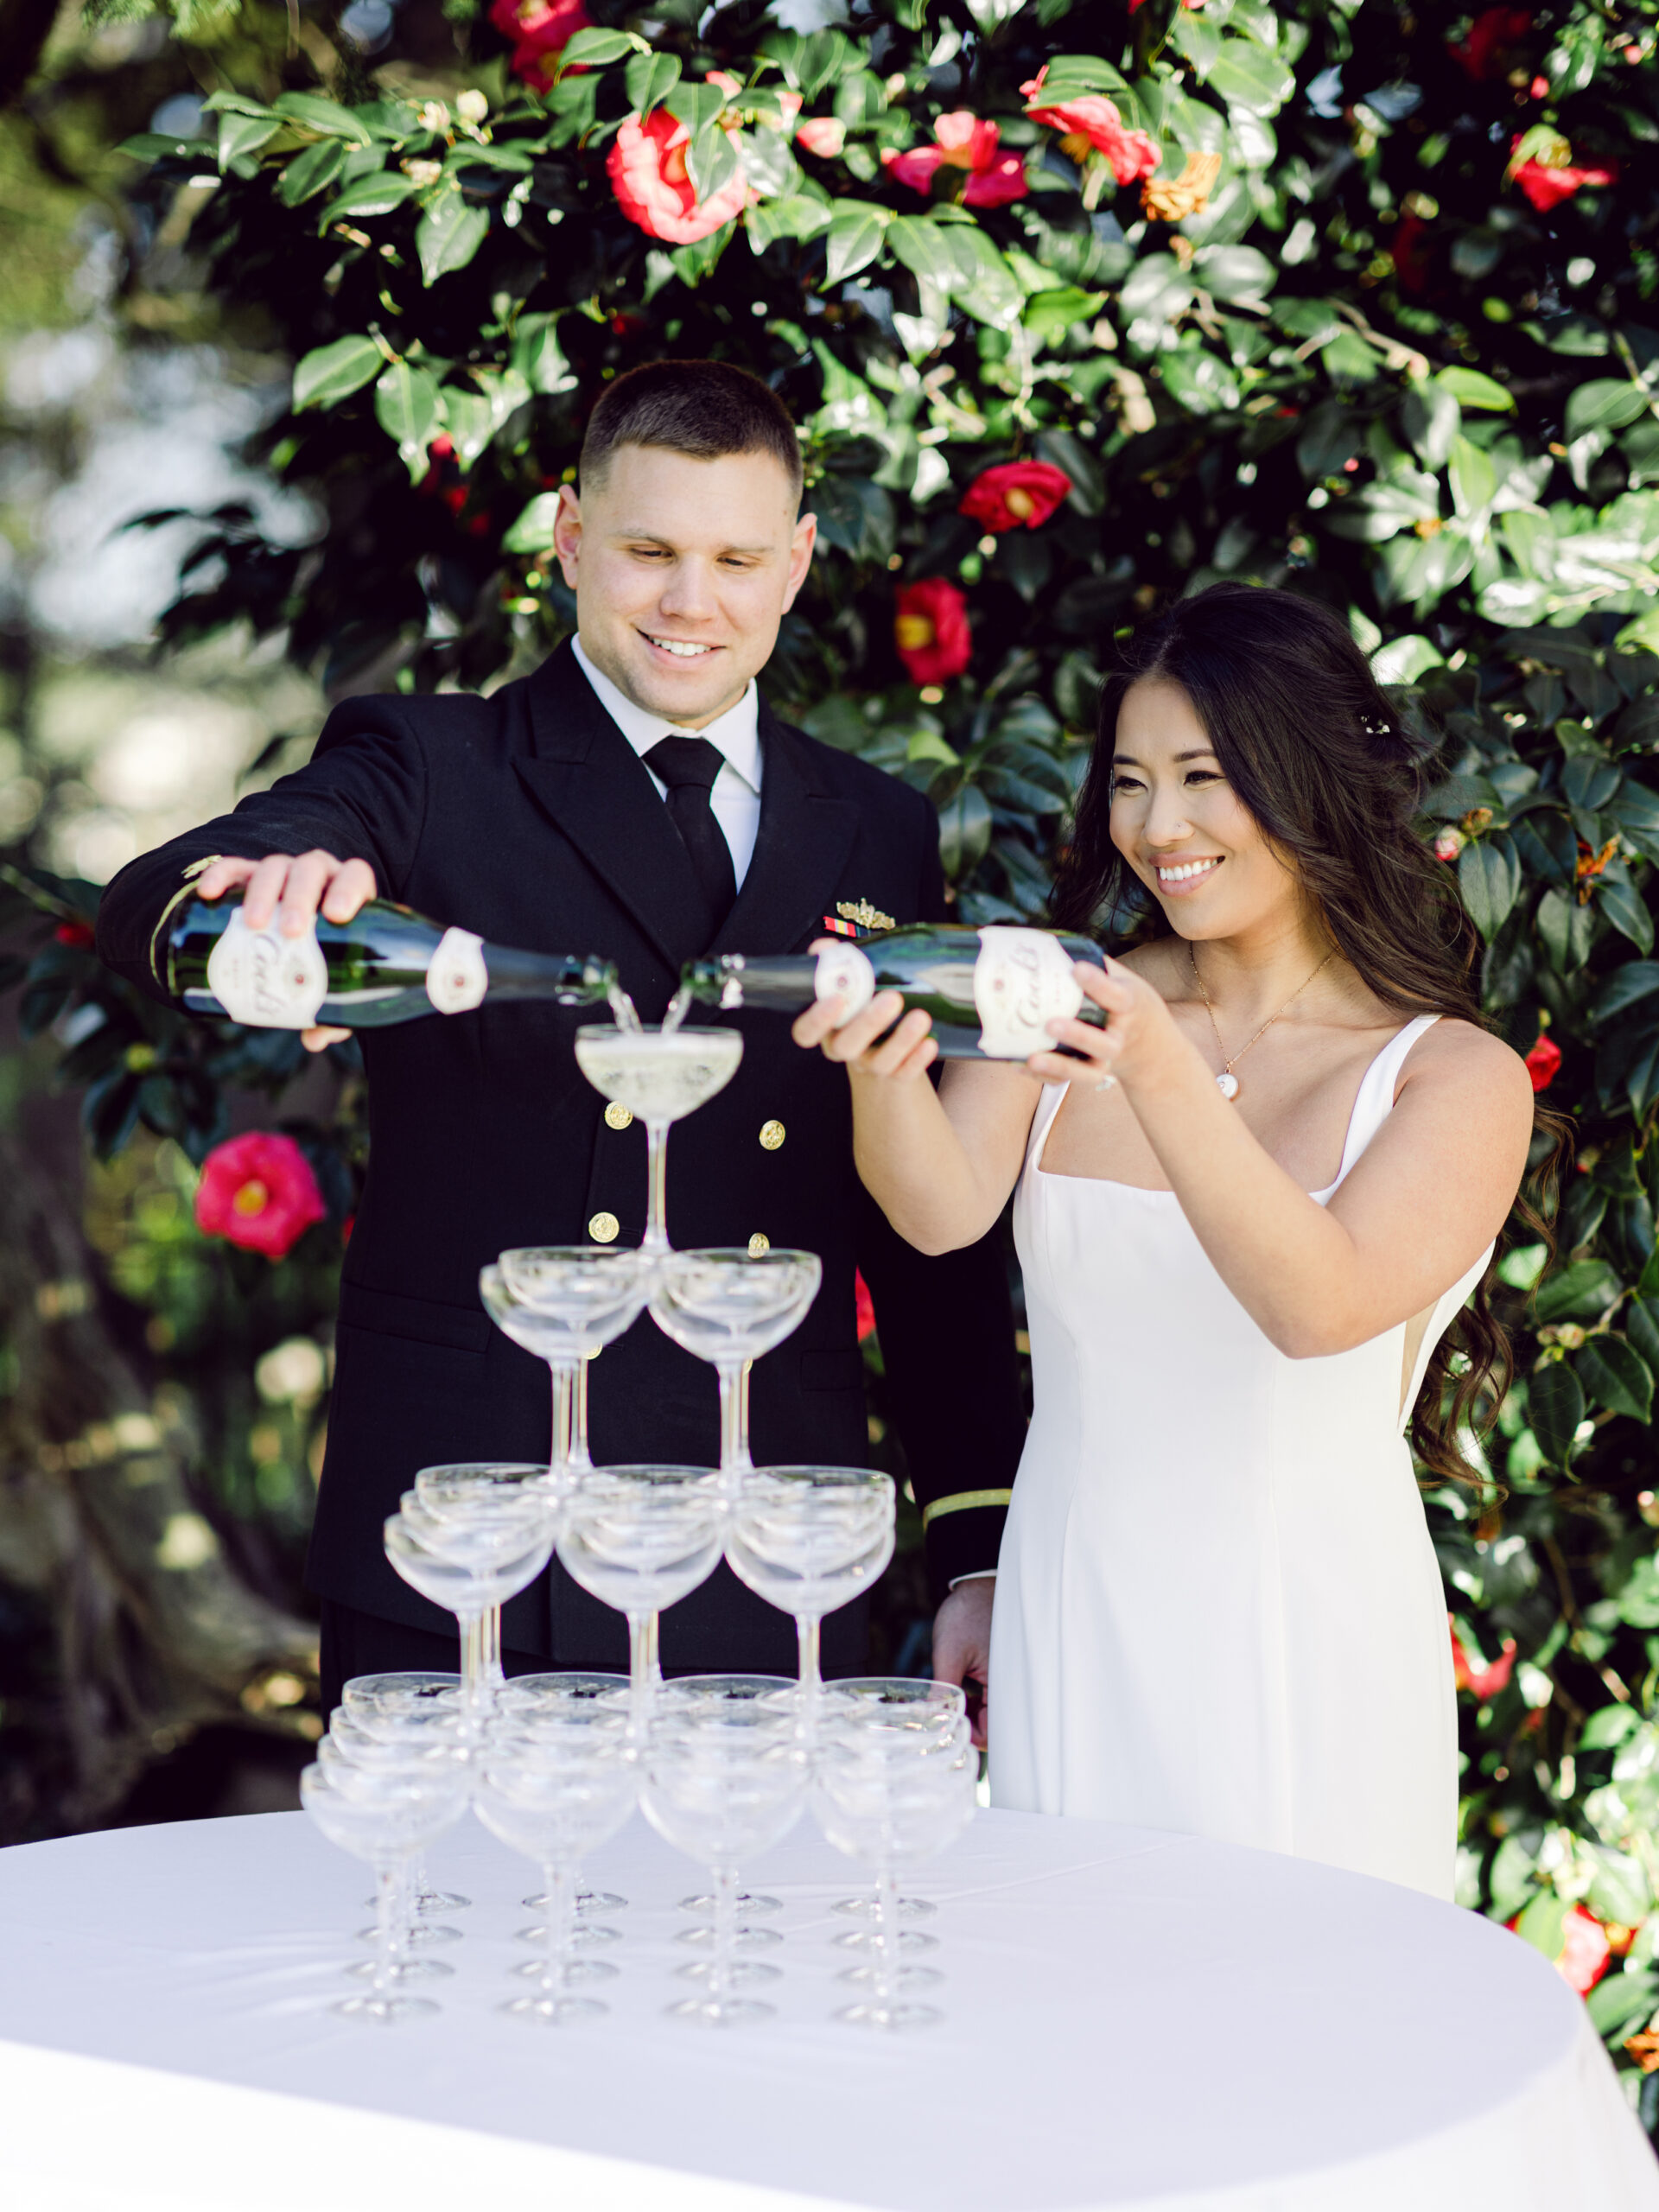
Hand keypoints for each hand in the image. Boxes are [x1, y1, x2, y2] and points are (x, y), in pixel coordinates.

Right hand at [196, 850, 376, 1052]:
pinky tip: (209, 893)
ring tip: (255, 924)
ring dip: (264, 890)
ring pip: (275, 867)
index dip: (348, 888)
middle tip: (290, 932)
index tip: (336, 915)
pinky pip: (234, 868)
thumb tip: (316, 1038)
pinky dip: (222, 875)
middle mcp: (317, 878)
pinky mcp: (249, 876)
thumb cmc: (323, 967)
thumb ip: (334, 1012)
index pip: (354, 877)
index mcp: (348, 895)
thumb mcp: (334, 989)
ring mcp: (283, 875)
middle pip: (311, 870)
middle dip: (300, 897)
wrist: (294, 948)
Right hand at [789, 939, 936, 1079]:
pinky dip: (917, 1059)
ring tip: (921, 1016)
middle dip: (869, 1022)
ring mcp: (869, 1065)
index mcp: (826, 1029)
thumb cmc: (863, 1008)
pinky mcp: (896, 1076)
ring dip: (901, 1040)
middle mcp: (843, 1049)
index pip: (806, 1032)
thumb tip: (825, 947)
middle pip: (846, 1045)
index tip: (837, 998)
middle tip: (892, 998)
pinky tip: (930, 1044)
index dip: (817, 1019)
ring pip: (881, 1061)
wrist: (885, 1049)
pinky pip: (905, 1074)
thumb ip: (837, 965)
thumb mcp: (849, 987)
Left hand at [932, 1575, 993, 1749]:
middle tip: (944, 1715)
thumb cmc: (967, 1613)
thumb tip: (931, 1719)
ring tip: (950, 1699)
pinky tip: (962, 1690)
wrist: (977, 1584)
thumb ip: (943, 1691)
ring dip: (972, 1712)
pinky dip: (977, 1701)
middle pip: (995, 1725)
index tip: (947, 1727)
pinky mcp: (1004, 1673)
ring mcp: (1010, 1679)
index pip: (996, 1731)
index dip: (971, 1737)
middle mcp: (1015, 1684)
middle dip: (970, 1725)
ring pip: (993, 1713)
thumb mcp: (949, 1653)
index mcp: (1008, 1683)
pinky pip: (993, 1699)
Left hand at [1025, 957, 1178, 1092]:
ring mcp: (1105, 1059)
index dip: (1098, 983)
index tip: (1077, 969)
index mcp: (1130, 1006)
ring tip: (1032, 1058)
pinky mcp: (1090, 1073)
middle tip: (1051, 1024)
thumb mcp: (1123, 980)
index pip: (1118, 996)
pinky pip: (1067, 1080)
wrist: (1149, 1044)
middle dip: (1078, 1035)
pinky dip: (1044, 1076)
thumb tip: (1053, 941)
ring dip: (1059, 1065)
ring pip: (1087, 1071)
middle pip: (1103, 1043)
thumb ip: (1097, 964)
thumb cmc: (1127, 1003)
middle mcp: (1119, 1036)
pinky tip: (1019, 1064)